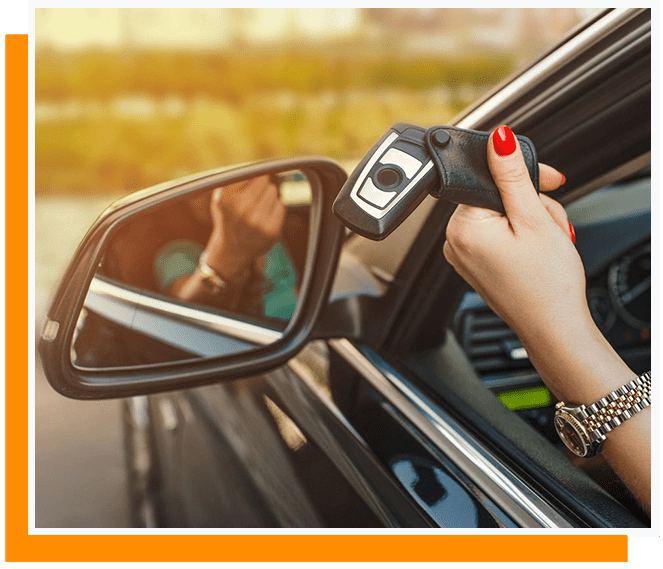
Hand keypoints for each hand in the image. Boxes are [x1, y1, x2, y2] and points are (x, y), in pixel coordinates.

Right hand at [205, 175, 284, 280]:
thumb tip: (262, 164)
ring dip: (270, 194)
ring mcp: (258, 222)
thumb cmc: (228, 216)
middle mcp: (241, 210)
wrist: (232, 249)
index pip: (249, 172)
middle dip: (265, 181)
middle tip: (261, 188)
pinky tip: (266, 213)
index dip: (255, 171)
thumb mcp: (221, 196)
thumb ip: (235, 178)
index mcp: (226, 199)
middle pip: (265, 180)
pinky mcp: (272, 231)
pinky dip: (276, 206)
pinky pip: (282, 205)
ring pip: (274, 191)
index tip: (257, 173)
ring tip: (260, 204)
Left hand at [443, 125, 587, 341]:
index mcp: (462, 226)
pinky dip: (522, 236)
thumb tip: (498, 140)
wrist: (554, 327)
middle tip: (550, 225)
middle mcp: (455, 240)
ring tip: (546, 243)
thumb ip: (512, 176)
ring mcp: (464, 254)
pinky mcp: (476, 263)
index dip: (522, 175)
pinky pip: (499, 234)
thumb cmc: (546, 285)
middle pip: (498, 195)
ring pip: (503, 214)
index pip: (487, 177)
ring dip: (532, 221)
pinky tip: (536, 251)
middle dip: (531, 204)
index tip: (548, 181)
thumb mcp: (533, 219)